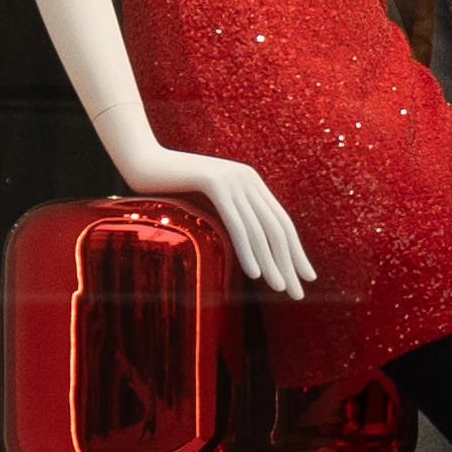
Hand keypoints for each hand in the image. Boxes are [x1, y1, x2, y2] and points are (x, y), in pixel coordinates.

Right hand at [115, 143, 315, 298]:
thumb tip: (245, 245)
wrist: (143, 160)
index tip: (307, 276)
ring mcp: (234, 181)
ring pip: (259, 229)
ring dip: (272, 262)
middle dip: (291, 262)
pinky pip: (236, 224)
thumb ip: (228, 215)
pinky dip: (248, 250)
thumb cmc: (170, 186)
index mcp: (252, 184)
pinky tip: (255, 273)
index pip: (282, 223)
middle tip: (300, 291)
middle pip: (278, 228)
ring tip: (282, 287)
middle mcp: (250, 181)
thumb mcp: (206, 202)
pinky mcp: (214, 184)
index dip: (296, 251)